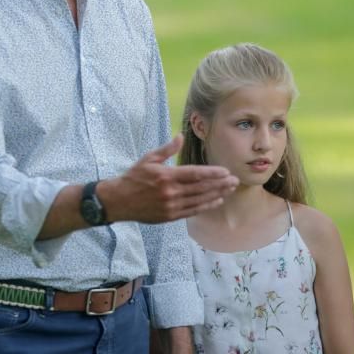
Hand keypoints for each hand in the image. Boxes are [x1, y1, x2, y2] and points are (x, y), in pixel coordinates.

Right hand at [101, 136, 237, 223]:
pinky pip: (193, 211)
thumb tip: (180, 137)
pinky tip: (217, 201)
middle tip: (234, 180)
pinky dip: (206, 206)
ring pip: (200, 200)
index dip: (212, 173)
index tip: (225, 171)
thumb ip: (167, 149)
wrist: (119, 201)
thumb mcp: (148, 159)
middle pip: (201, 188)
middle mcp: (171, 192)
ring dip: (217, 194)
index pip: (194, 174)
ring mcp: (171, 206)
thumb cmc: (134, 177)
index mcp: (166, 176)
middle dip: (220, 184)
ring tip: (230, 189)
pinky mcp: (170, 216)